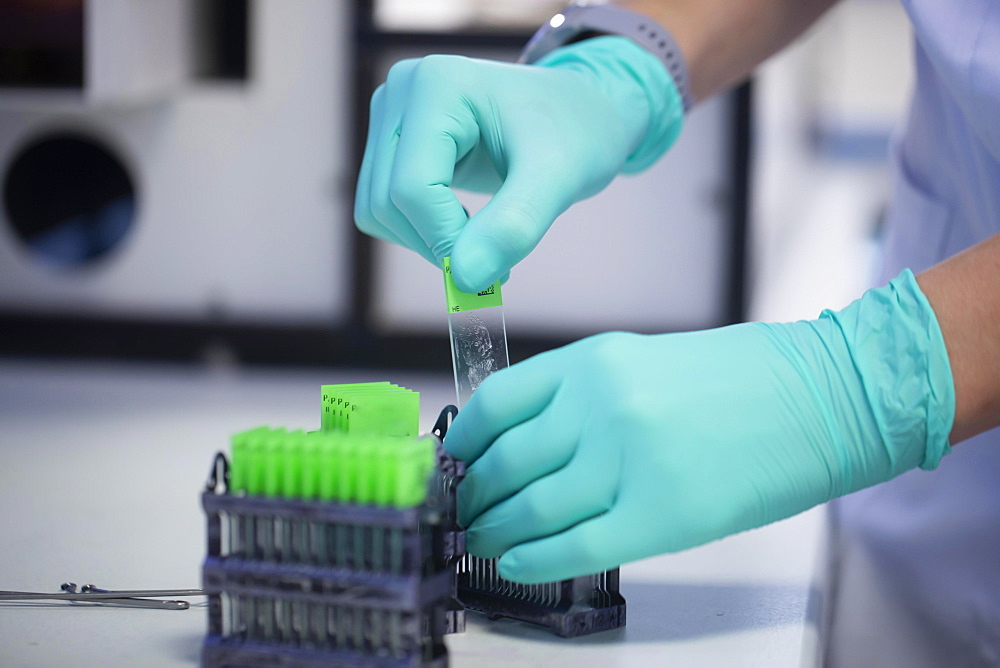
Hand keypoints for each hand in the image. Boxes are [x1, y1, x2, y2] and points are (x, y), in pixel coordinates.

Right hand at [354, 36, 682, 292]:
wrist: (583, 114)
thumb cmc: (576, 134)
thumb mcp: (559, 179)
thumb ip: (514, 225)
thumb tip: (465, 279)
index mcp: (438, 85)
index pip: (412, 187)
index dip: (445, 239)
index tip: (496, 269)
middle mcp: (401, 92)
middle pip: (387, 201)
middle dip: (438, 244)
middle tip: (496, 263)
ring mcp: (391, 115)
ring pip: (376, 210)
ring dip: (426, 242)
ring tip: (486, 240)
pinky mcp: (392, 142)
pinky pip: (382, 207)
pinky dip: (419, 232)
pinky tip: (465, 225)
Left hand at [443, 270, 953, 582]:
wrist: (821, 397)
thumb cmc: (737, 380)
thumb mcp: (643, 363)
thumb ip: (580, 398)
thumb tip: (523, 444)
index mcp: (592, 362)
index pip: (498, 404)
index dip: (464, 441)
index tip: (453, 462)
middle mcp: (599, 406)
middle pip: (507, 462)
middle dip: (473, 493)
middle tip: (460, 511)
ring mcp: (627, 461)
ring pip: (533, 507)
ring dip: (496, 529)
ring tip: (480, 539)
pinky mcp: (660, 516)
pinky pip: (575, 546)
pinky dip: (535, 559)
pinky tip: (516, 563)